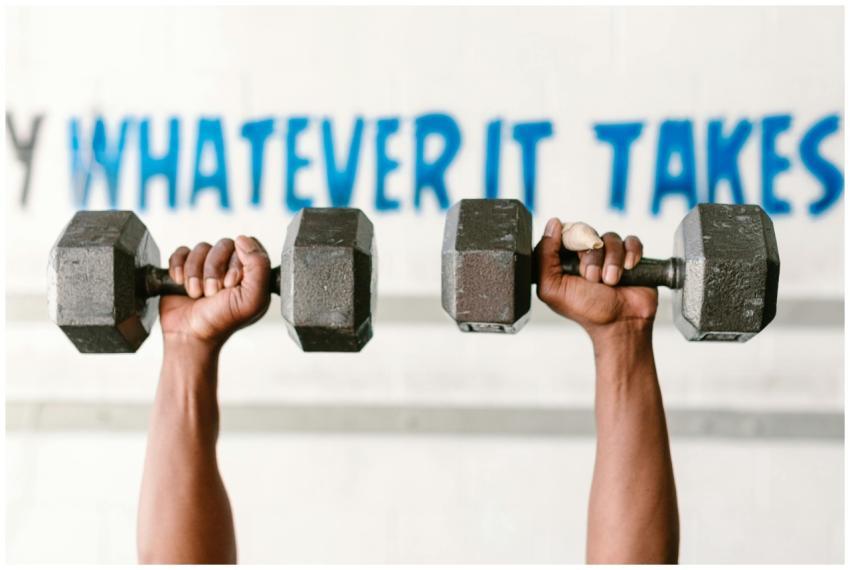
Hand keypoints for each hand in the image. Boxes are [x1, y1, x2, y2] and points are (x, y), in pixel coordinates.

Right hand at [159, 236, 271, 348]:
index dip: (238, 261)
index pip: (250, 245)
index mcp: (252, 273)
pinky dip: (179, 266)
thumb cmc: (222, 322)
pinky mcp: (186, 267)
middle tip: (212, 293)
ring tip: (197, 293)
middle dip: (214, 270)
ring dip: (196, 273)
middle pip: (224, 244)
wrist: (190, 335)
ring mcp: (207, 267)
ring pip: (202, 247)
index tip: (231, 283)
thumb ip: (259, 267)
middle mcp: (231, 267)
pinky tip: (180, 283)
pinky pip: (182, 251)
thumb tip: (244, 239)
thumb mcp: (252, 298)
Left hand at [533, 218, 657, 340]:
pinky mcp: (630, 256)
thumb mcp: (553, 288)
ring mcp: (609, 255)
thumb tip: (552, 224)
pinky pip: (631, 241)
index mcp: (565, 260)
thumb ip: (544, 256)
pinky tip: (629, 268)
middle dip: (592, 257)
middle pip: (588, 232)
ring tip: (611, 281)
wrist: (621, 324)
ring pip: (610, 237)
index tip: (577, 259)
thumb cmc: (587, 311)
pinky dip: (631, 253)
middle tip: (593, 278)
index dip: (572, 241)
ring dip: (612, 260)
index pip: (565, 232)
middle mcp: (586, 255)